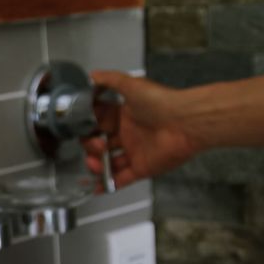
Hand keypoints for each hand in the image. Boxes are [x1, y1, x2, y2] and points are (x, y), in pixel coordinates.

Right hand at [84, 71, 201, 190]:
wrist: (185, 122)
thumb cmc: (160, 102)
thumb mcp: (130, 84)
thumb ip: (108, 80)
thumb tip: (91, 76)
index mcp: (124, 115)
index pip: (98, 122)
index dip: (87, 125)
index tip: (79, 127)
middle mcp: (128, 134)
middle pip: (100, 144)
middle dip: (90, 146)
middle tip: (95, 145)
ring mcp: (134, 152)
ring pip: (108, 162)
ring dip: (96, 165)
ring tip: (95, 163)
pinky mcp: (141, 168)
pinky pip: (121, 179)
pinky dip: (108, 184)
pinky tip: (95, 186)